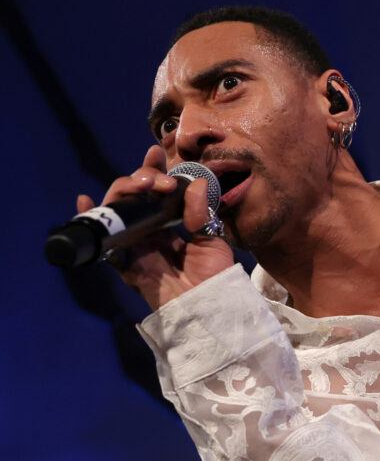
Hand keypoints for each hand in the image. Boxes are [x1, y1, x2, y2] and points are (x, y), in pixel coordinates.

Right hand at [76, 146, 234, 309]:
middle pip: (133, 195)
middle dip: (142, 178)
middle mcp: (149, 231)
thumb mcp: (212, 240)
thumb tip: (196, 184)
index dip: (153, 171)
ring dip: (124, 190)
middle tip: (159, 182)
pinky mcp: (124, 260)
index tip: (157, 153)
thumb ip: (200, 213)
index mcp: (169, 224)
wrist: (207, 307)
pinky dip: (90, 219)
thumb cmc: (214, 277)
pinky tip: (85, 201)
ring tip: (141, 185)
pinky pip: (102, 240)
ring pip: (118, 208)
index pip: (156, 192)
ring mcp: (135, 244)